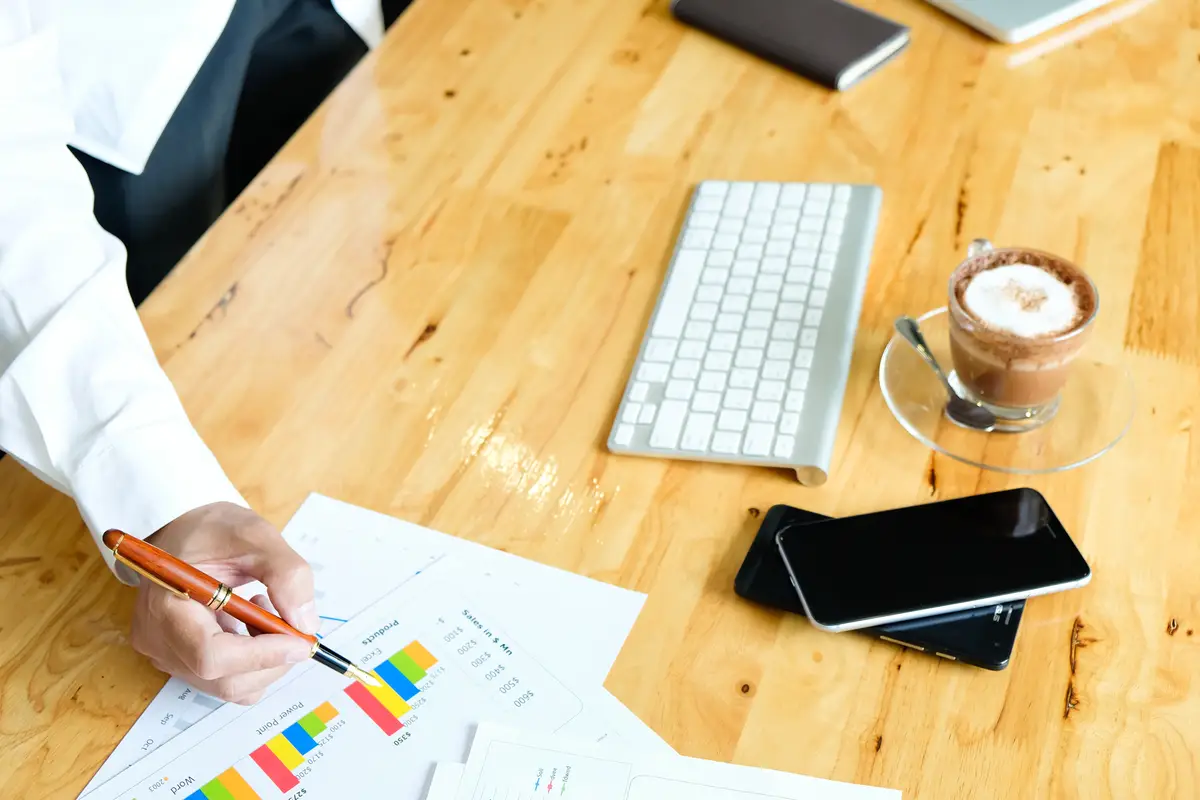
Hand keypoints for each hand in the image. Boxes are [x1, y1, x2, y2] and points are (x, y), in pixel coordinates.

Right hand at [129, 502, 317, 703]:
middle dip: (272, 660)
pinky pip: (224, 677)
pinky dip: (252, 661)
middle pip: (223, 679)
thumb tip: (306, 624)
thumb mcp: (257, 536)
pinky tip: (254, 622)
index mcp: (165, 605)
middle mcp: (157, 639)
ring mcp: (165, 653)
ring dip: (265, 659)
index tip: (302, 639)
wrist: (183, 531)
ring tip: (268, 611)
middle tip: (294, 624)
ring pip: (228, 685)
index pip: (211, 655)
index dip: (262, 655)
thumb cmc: (213, 529)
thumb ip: (286, 575)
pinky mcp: (178, 658)